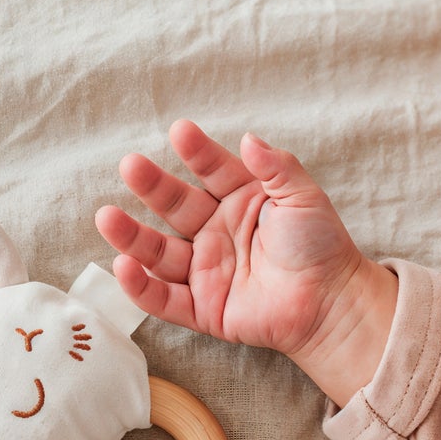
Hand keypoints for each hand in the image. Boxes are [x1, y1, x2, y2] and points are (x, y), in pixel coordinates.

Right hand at [96, 121, 393, 380]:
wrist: (333, 302)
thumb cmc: (321, 246)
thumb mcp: (304, 198)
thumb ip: (278, 168)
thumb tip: (249, 138)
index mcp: (240, 201)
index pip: (212, 171)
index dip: (197, 153)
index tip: (180, 131)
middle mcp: (217, 232)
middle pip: (176, 206)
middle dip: (152, 187)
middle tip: (131, 165)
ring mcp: (206, 270)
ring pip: (160, 252)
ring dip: (131, 236)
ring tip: (106, 217)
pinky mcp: (203, 308)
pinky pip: (165, 298)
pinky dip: (141, 287)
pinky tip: (122, 266)